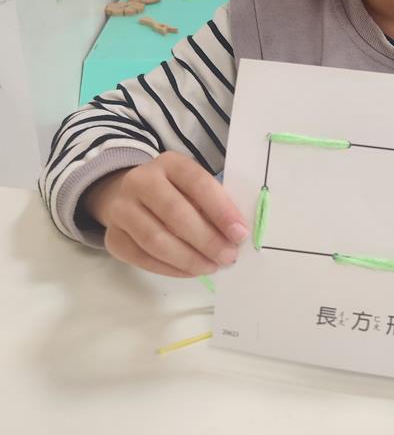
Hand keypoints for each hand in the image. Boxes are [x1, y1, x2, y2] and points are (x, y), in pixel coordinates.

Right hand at [84, 152, 248, 276]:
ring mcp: (121, 209)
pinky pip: (142, 258)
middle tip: (228, 256)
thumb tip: (235, 235)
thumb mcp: (193, 186)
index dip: (221, 209)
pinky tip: (190, 271)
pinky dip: (170, 269)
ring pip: (155, 240)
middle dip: (206, 239)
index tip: (240, 233)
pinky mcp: (112, 237)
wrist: (125, 195)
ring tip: (211, 266)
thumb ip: (213, 204)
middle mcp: (140, 181)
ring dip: (189, 258)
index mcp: (169, 163)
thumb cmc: (173, 192)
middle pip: (174, 213)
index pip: (198, 183)